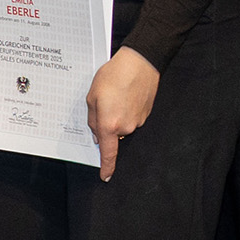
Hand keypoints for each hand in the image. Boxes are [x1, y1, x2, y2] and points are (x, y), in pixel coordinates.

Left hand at [88, 47, 159, 181]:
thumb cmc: (113, 76)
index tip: (105, 176)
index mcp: (109, 125)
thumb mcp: (92, 96)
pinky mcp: (146, 114)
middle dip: (105, 124)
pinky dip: (126, 109)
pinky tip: (125, 94)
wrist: (140, 63)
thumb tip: (96, 133)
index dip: (107, 166)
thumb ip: (92, 119)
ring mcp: (138, 121)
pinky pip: (131, 117)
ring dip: (116, 115)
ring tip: (115, 95)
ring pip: (122, 125)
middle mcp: (126, 127)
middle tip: (103, 103)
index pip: (108, 153)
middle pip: (111, 134)